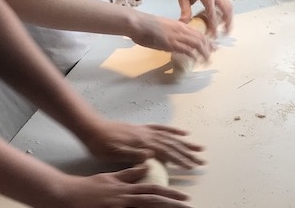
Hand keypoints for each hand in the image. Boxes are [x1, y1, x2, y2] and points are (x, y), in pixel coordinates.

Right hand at [50, 167, 192, 207]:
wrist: (66, 194)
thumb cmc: (89, 187)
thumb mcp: (111, 178)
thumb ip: (129, 174)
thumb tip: (146, 166)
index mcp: (127, 188)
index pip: (154, 190)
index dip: (170, 194)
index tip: (184, 197)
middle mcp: (124, 197)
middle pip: (153, 200)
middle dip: (172, 204)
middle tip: (188, 206)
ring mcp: (117, 206)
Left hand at [81, 119, 204, 167]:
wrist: (93, 128)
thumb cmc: (101, 144)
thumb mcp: (114, 153)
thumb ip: (133, 154)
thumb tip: (151, 156)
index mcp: (143, 143)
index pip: (167, 153)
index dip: (181, 160)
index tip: (193, 166)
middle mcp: (149, 135)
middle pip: (173, 145)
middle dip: (189, 153)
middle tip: (202, 160)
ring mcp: (147, 130)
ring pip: (171, 137)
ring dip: (186, 143)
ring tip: (198, 147)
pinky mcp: (143, 128)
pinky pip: (162, 128)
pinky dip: (174, 130)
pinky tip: (183, 132)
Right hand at [130, 13, 212, 62]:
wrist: (138, 23)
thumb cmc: (147, 25)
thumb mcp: (165, 27)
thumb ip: (173, 33)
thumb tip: (176, 42)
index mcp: (181, 25)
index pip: (198, 33)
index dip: (207, 41)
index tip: (212, 47)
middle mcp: (182, 30)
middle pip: (201, 38)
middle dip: (209, 47)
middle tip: (213, 54)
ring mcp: (177, 36)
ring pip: (197, 44)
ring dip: (204, 53)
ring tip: (207, 61)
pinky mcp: (171, 43)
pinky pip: (187, 50)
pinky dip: (193, 56)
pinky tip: (196, 61)